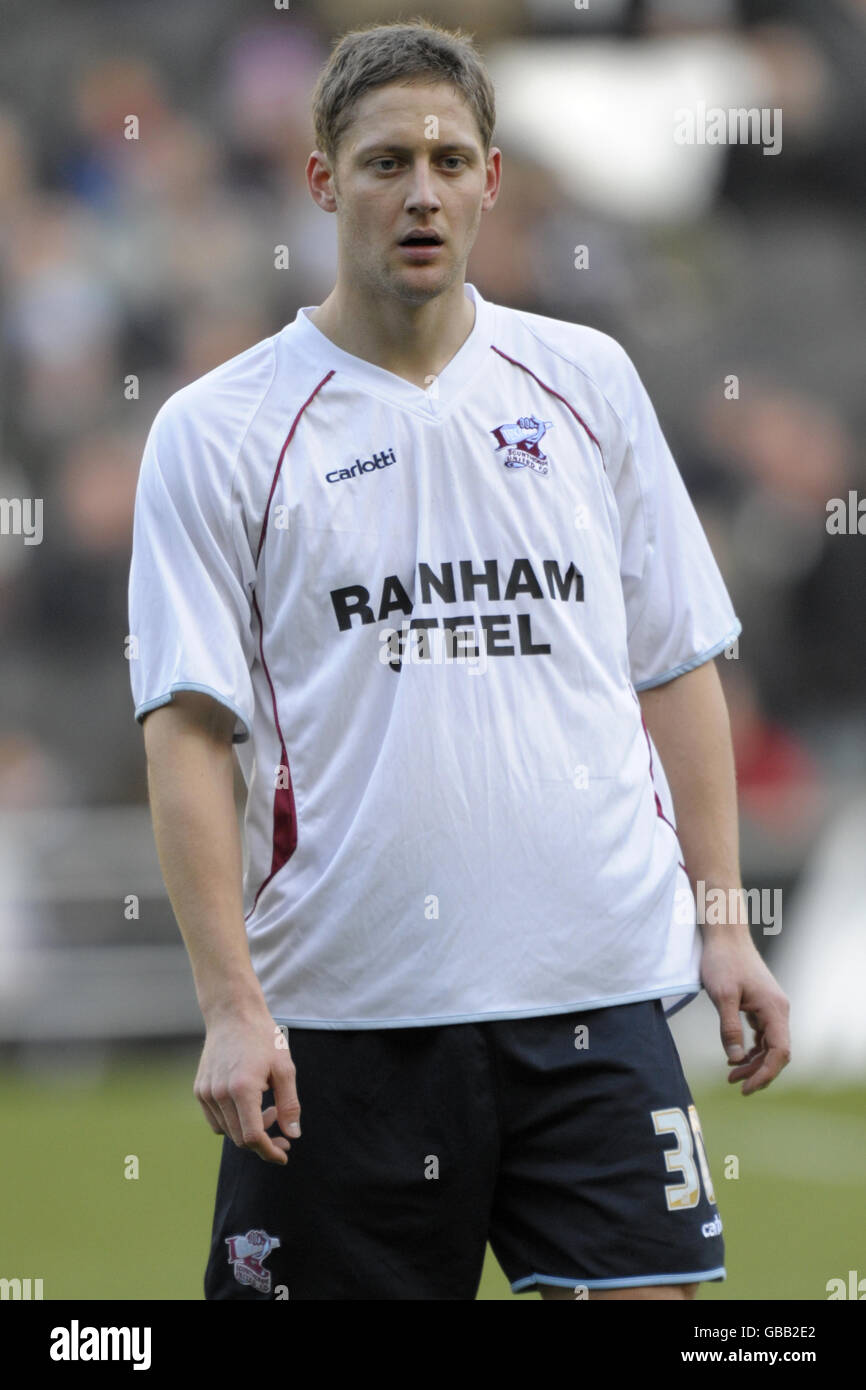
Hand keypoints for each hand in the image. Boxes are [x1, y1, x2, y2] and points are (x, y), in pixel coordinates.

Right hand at [194, 1002, 300, 1162]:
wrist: (233, 1013)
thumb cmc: (263, 1038)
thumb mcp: (285, 1068)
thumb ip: (289, 1104)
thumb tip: (293, 1135)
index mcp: (242, 1089)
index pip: (253, 1137)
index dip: (269, 1151)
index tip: (283, 1154)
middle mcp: (220, 1094)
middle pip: (240, 1138)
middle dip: (263, 1141)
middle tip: (281, 1127)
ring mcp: (206, 1092)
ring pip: (227, 1131)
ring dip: (248, 1129)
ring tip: (267, 1107)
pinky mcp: (199, 1089)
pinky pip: (215, 1119)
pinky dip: (232, 1121)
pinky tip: (247, 1103)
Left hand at [699, 929, 790, 1094]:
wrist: (724, 935)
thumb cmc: (723, 961)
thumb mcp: (722, 995)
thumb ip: (729, 1028)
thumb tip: (734, 1059)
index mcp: (774, 1009)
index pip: (780, 1052)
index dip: (766, 1073)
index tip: (746, 1087)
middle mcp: (778, 1010)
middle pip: (776, 1052)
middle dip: (758, 1071)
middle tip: (734, 1084)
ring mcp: (770, 1007)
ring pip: (769, 1044)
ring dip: (754, 1062)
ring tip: (732, 1075)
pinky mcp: (760, 1005)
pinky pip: (762, 1034)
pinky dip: (751, 1048)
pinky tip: (736, 1056)